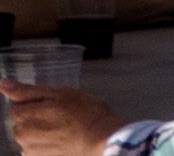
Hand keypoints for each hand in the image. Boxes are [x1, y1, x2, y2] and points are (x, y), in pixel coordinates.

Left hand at [1, 77, 121, 155]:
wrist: (103, 139)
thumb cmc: (85, 113)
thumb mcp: (59, 94)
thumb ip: (28, 91)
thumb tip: (3, 84)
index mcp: (24, 116)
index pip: (16, 107)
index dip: (34, 103)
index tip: (52, 105)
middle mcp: (22, 135)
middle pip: (21, 122)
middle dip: (35, 118)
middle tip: (60, 117)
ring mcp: (30, 150)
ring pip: (29, 136)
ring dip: (41, 132)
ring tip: (63, 130)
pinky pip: (36, 148)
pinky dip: (46, 144)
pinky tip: (62, 141)